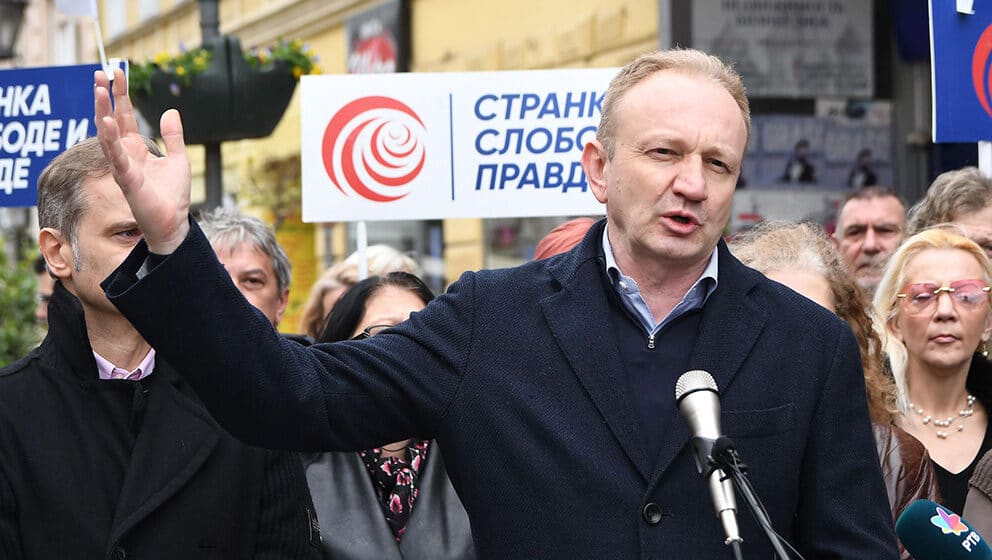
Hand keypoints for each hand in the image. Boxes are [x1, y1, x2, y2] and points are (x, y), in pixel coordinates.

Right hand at [95, 68, 190, 253]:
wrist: (173, 222)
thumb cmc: (173, 195)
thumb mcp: (178, 159)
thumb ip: (173, 136)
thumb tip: (170, 111)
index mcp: (138, 148)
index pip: (126, 115)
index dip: (122, 94)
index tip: (118, 72)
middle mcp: (126, 154)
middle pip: (113, 119)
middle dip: (106, 96)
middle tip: (101, 72)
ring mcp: (123, 165)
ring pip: (107, 134)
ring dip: (102, 111)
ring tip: (99, 89)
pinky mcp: (127, 178)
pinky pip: (115, 156)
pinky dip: (110, 139)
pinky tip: (107, 121)